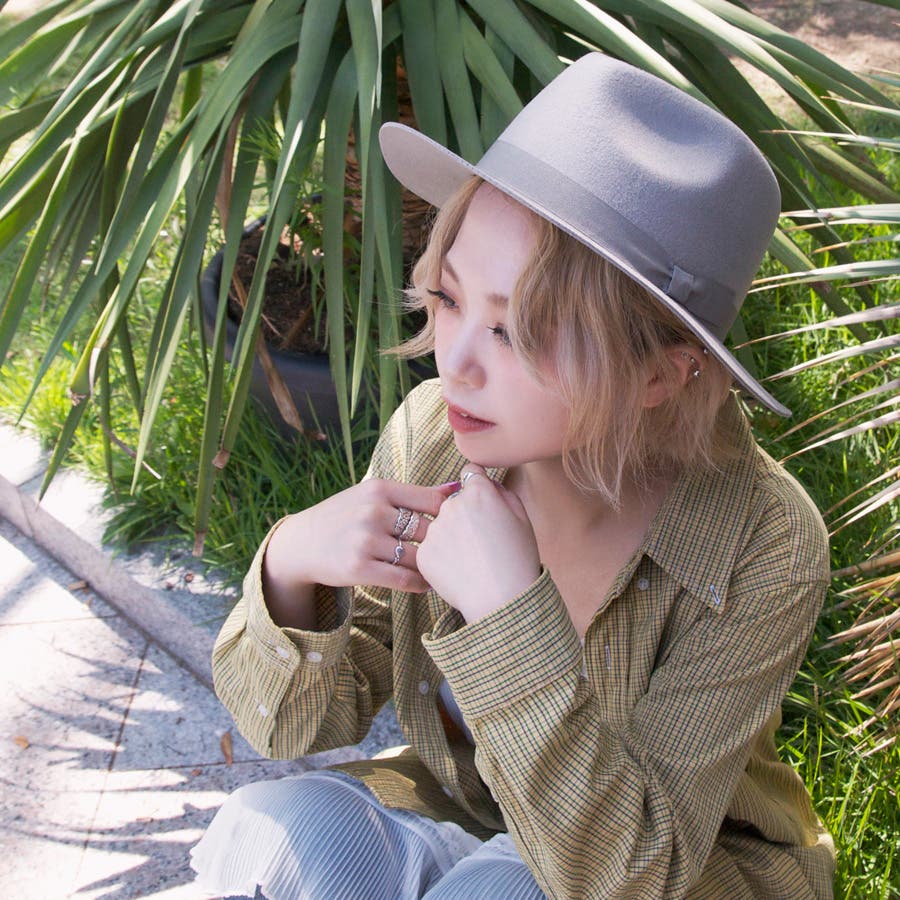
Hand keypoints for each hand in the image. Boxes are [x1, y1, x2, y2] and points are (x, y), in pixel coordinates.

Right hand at [262, 479, 457, 628]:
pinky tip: (425, 584)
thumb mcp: (374, 495)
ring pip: (418, 557)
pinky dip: (419, 584)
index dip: (450, 518)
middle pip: (428, 531)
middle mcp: (372, 512)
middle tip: (455, 556)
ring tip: (442, 572)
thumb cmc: (346, 515)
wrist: (302, 543)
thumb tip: (457, 487)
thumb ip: (414, 494)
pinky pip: (404, 579)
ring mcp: (364, 540)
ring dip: (433, 568)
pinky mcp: (358, 568)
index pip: (433, 502)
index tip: (455, 529)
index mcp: (380, 488)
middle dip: (443, 545)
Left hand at [417, 465, 540, 621]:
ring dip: (452, 536)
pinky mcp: (424, 553)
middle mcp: (451, 506)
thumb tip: (486, 483)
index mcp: (478, 493)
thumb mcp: (522, 518)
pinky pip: (432, 548)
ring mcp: (434, 530)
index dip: (478, 486)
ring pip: (441, 526)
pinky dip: (443, 557)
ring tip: (472, 560)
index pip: (470, 472)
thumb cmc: (518, 560)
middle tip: (482, 540)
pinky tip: (461, 571)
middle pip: (454, 501)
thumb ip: (502, 493)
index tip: (482, 500)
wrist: (502, 600)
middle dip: (464, 514)